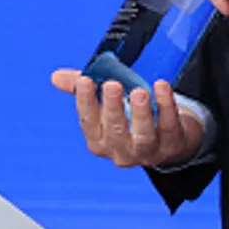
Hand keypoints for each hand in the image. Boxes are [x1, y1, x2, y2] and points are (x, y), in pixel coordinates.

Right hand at [50, 71, 202, 167]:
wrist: (171, 137)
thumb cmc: (131, 117)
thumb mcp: (106, 103)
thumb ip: (83, 89)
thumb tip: (56, 77)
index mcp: (100, 140)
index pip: (89, 123)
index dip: (85, 102)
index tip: (85, 80)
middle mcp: (121, 151)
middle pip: (115, 132)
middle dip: (113, 108)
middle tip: (112, 85)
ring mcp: (148, 151)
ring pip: (143, 137)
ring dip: (141, 114)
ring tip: (139, 92)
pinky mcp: (173, 144)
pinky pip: (169, 127)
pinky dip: (166, 107)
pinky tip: (161, 86)